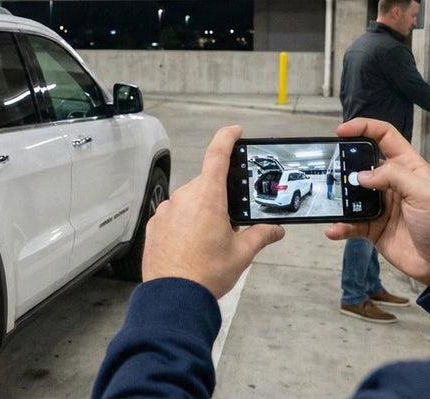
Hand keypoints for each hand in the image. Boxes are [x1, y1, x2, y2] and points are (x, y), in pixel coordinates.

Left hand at [143, 125, 284, 297]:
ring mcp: (166, 210)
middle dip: (220, 198)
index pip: (217, 155)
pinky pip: (174, 215)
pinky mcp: (155, 224)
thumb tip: (275, 230)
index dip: (226, 138)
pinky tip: (192, 246)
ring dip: (201, 211)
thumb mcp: (241, 254)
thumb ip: (260, 235)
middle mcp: (184, 198)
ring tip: (209, 241)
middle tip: (230, 223)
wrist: (173, 296)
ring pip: (189, 200)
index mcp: (207, 197)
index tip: (234, 132)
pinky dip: (184, 224)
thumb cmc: (205, 274)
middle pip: (206, 184)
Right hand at [324, 118, 429, 287]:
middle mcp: (391, 183)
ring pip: (351, 194)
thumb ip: (393, 176)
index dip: (364, 128)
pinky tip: (334, 229)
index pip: (384, 137)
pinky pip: (350, 223)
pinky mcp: (372, 228)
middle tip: (328, 167)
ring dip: (338, 197)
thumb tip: (361, 175)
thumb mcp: (424, 192)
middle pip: (361, 164)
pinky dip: (340, 226)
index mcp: (408, 167)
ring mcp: (380, 206)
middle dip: (343, 163)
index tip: (341, 131)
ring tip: (329, 199)